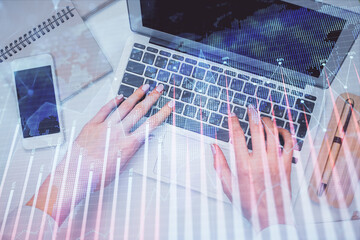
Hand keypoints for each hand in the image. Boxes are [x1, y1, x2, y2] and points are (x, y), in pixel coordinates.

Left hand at [75, 84, 171, 188]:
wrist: (76, 175)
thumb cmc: (98, 175)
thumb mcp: (123, 166)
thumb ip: (134, 149)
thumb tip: (145, 138)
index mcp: (129, 144)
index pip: (151, 124)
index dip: (163, 113)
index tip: (170, 105)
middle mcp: (119, 132)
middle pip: (140, 111)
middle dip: (152, 98)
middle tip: (159, 88)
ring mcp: (106, 126)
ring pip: (125, 107)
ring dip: (136, 95)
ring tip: (144, 87)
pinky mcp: (92, 124)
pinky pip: (105, 109)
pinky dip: (113, 101)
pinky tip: (120, 96)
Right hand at [211, 105, 293, 230]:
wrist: (271, 217)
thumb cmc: (250, 204)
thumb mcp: (228, 186)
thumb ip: (219, 165)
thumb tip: (213, 148)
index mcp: (244, 166)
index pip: (237, 136)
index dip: (233, 122)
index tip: (231, 115)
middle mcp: (260, 161)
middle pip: (257, 130)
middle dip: (252, 115)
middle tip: (250, 108)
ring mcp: (276, 162)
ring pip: (273, 134)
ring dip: (267, 121)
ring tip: (262, 116)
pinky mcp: (287, 165)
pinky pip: (289, 144)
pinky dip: (285, 133)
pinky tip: (279, 130)